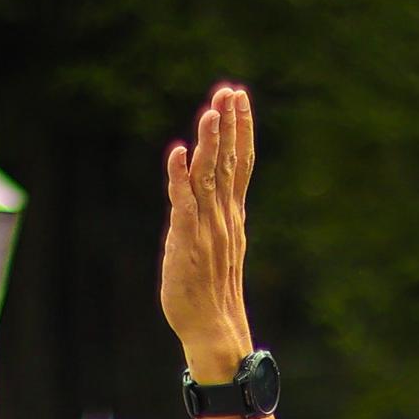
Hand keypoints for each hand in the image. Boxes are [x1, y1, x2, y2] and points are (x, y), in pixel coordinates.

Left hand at [158, 82, 258, 379]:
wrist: (213, 327)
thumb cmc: (211, 290)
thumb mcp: (219, 244)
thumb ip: (216, 214)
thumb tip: (209, 190)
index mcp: (233, 215)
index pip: (241, 163)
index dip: (241, 129)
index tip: (240, 98)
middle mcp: (224, 216)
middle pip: (229, 161)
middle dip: (230, 124)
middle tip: (231, 90)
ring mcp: (207, 227)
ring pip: (210, 176)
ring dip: (210, 142)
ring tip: (212, 110)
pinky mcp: (186, 240)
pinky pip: (184, 202)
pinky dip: (180, 176)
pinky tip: (178, 151)